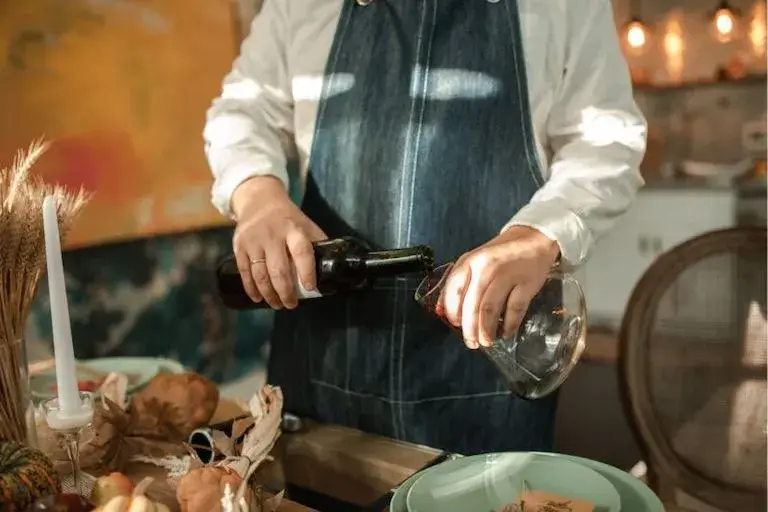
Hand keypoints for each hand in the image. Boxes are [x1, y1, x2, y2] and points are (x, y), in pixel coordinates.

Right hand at [232, 176, 326, 308]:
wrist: (259, 200)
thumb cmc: (288, 219)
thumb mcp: (306, 225)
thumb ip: (316, 244)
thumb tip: (331, 269)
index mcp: (294, 230)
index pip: (302, 252)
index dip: (307, 271)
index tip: (310, 288)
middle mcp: (272, 235)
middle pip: (279, 269)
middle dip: (286, 292)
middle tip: (291, 305)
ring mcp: (254, 241)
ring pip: (260, 274)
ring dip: (269, 294)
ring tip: (277, 304)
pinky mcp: (239, 246)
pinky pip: (244, 272)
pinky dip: (251, 288)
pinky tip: (258, 298)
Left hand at [439, 226, 559, 348]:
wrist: (532, 239)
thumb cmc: (498, 255)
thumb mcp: (473, 262)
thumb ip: (457, 284)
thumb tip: (440, 311)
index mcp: (469, 262)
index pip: (454, 290)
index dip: (452, 311)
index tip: (455, 325)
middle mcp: (486, 268)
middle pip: (472, 304)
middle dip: (470, 329)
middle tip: (471, 342)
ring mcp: (507, 275)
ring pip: (491, 310)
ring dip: (486, 330)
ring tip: (486, 342)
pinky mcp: (527, 284)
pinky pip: (515, 309)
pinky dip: (509, 325)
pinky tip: (506, 333)